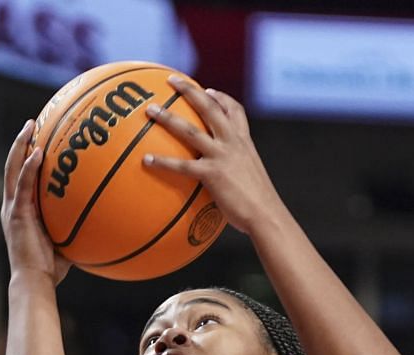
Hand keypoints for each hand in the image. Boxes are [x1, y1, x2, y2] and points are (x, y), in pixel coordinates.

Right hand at [1, 120, 69, 285]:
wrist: (35, 281)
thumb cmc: (51, 268)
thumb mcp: (66, 241)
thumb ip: (77, 225)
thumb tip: (103, 218)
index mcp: (21, 209)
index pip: (22, 176)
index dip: (26, 156)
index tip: (38, 139)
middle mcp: (12, 205)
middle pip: (13, 165)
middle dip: (21, 142)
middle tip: (31, 123)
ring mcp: (12, 208)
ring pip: (13, 168)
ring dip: (21, 145)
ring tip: (31, 126)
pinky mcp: (17, 214)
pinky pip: (23, 185)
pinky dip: (29, 167)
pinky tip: (37, 152)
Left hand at [140, 77, 284, 235]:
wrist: (267, 215)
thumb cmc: (260, 205)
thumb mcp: (252, 179)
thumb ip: (238, 172)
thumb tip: (226, 183)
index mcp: (244, 142)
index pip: (235, 110)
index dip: (220, 98)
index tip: (208, 91)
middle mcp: (233, 143)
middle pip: (209, 108)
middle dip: (189, 91)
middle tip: (172, 80)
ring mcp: (222, 156)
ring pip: (189, 130)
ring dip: (167, 117)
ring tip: (150, 109)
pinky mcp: (212, 174)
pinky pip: (182, 165)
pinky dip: (163, 162)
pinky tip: (146, 160)